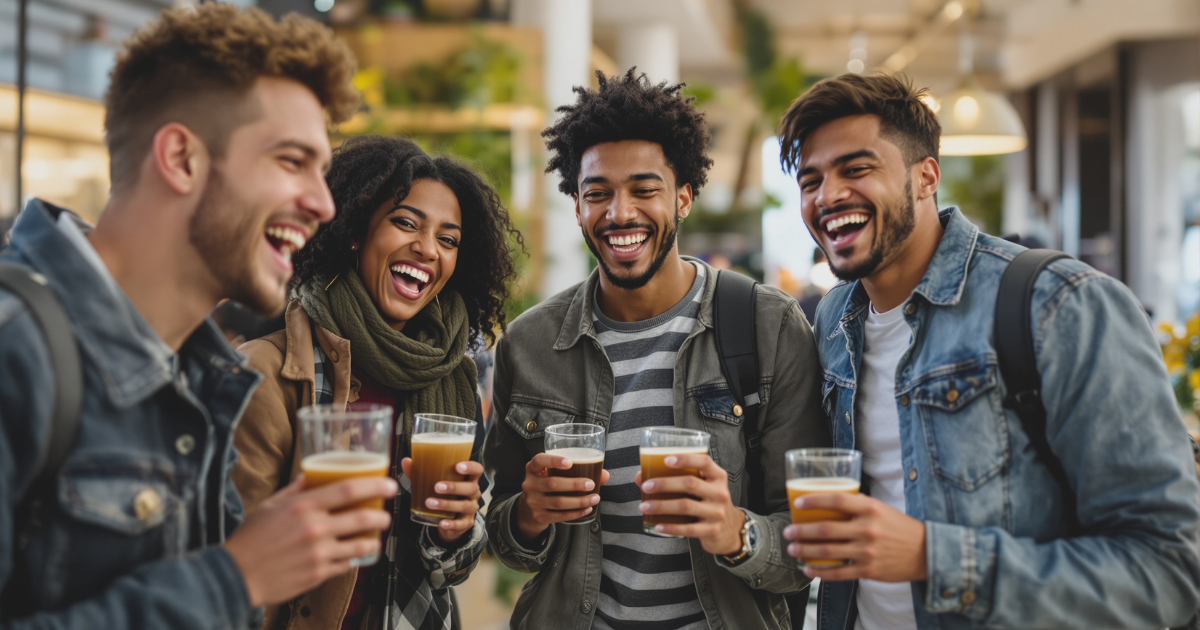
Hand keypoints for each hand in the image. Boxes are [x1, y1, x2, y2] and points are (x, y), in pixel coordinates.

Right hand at [225, 474, 397, 606]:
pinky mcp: (318, 574)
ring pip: (360, 544)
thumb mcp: (271, 505)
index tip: (389, 485)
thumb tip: (312, 474)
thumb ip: (296, 489)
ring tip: (374, 536)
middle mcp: (314, 528)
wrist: (236, 574)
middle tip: (386, 515)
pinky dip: (352, 558)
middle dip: (382, 516)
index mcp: (303, 506)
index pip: (348, 490)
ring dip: (372, 539)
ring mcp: (318, 553)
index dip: (374, 485)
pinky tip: (352, 553)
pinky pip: (346, 564)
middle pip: (362, 518)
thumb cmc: (252, 538)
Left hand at [401, 458, 481, 543]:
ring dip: (447, 504)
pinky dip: (451, 523)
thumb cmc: (444, 494)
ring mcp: (471, 508)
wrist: (449, 519)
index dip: (470, 467)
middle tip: (437, 486)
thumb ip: (421, 471)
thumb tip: (406, 461)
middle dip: (454, 487)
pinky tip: (441, 522)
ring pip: (464, 506)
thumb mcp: (434, 482)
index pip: (477, 470)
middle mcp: (473, 493)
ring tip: (430, 503)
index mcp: (468, 479)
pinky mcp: (466, 523)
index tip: (457, 466)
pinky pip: (461, 523)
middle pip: (471, 488)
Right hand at [515, 452, 610, 543]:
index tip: (570, 462)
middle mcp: (529, 484)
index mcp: (532, 469)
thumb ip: (576, 470)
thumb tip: (604, 474)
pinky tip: (587, 509)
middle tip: (591, 484)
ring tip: (594, 498)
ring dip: (579, 501)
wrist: (528, 510)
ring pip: (558, 502)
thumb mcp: (553, 474)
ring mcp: (533, 502)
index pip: (539, 461)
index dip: (554, 460)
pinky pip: (560, 515)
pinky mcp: (539, 516)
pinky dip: (575, 513)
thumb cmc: (547, 485)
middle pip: (552, 483)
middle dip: (575, 484)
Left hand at [635, 453, 743, 554]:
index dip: (685, 459)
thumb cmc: (708, 501)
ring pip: (686, 506)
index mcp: (717, 477)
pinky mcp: (712, 530)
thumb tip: (641, 476)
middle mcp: (720, 493)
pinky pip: (688, 529)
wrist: (730, 529)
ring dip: (662, 506)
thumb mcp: (701, 487)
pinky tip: (658, 525)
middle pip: (690, 483)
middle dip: (665, 484)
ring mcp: (717, 512)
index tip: (666, 460)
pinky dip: (671, 528)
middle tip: (646, 486)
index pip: (704, 462)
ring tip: (644, 506)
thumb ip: (676, 478)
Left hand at [783, 493, 925, 581]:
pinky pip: (838, 573)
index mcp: (870, 509)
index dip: (814, 500)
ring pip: (828, 552)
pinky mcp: (868, 570)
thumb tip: (831, 499)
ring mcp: (867, 552)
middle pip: (826, 529)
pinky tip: (808, 570)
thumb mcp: (881, 509)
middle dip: (802, 531)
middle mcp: (867, 529)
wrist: (926, 552)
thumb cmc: (899, 527)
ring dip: (805, 551)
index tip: (797, 503)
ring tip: (792, 549)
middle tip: (788, 532)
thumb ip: (858, 504)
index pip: (836, 500)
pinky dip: (820, 572)